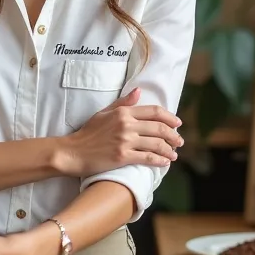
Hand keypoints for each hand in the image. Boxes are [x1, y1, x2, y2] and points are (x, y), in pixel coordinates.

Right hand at [58, 88, 182, 177]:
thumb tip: (138, 91)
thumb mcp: (104, 112)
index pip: (154, 112)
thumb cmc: (88, 132)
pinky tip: (165, 162)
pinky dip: (160, 160)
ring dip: (169, 149)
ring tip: (174, 154)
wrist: (74, 151)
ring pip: (156, 144)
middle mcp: (126, 125)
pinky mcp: (123, 157)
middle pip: (159, 128)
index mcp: (123, 112)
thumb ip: (123, 103)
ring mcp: (125, 141)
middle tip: (179, 141)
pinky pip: (148, 158)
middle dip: (173, 135)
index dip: (170, 117)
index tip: (178, 124)